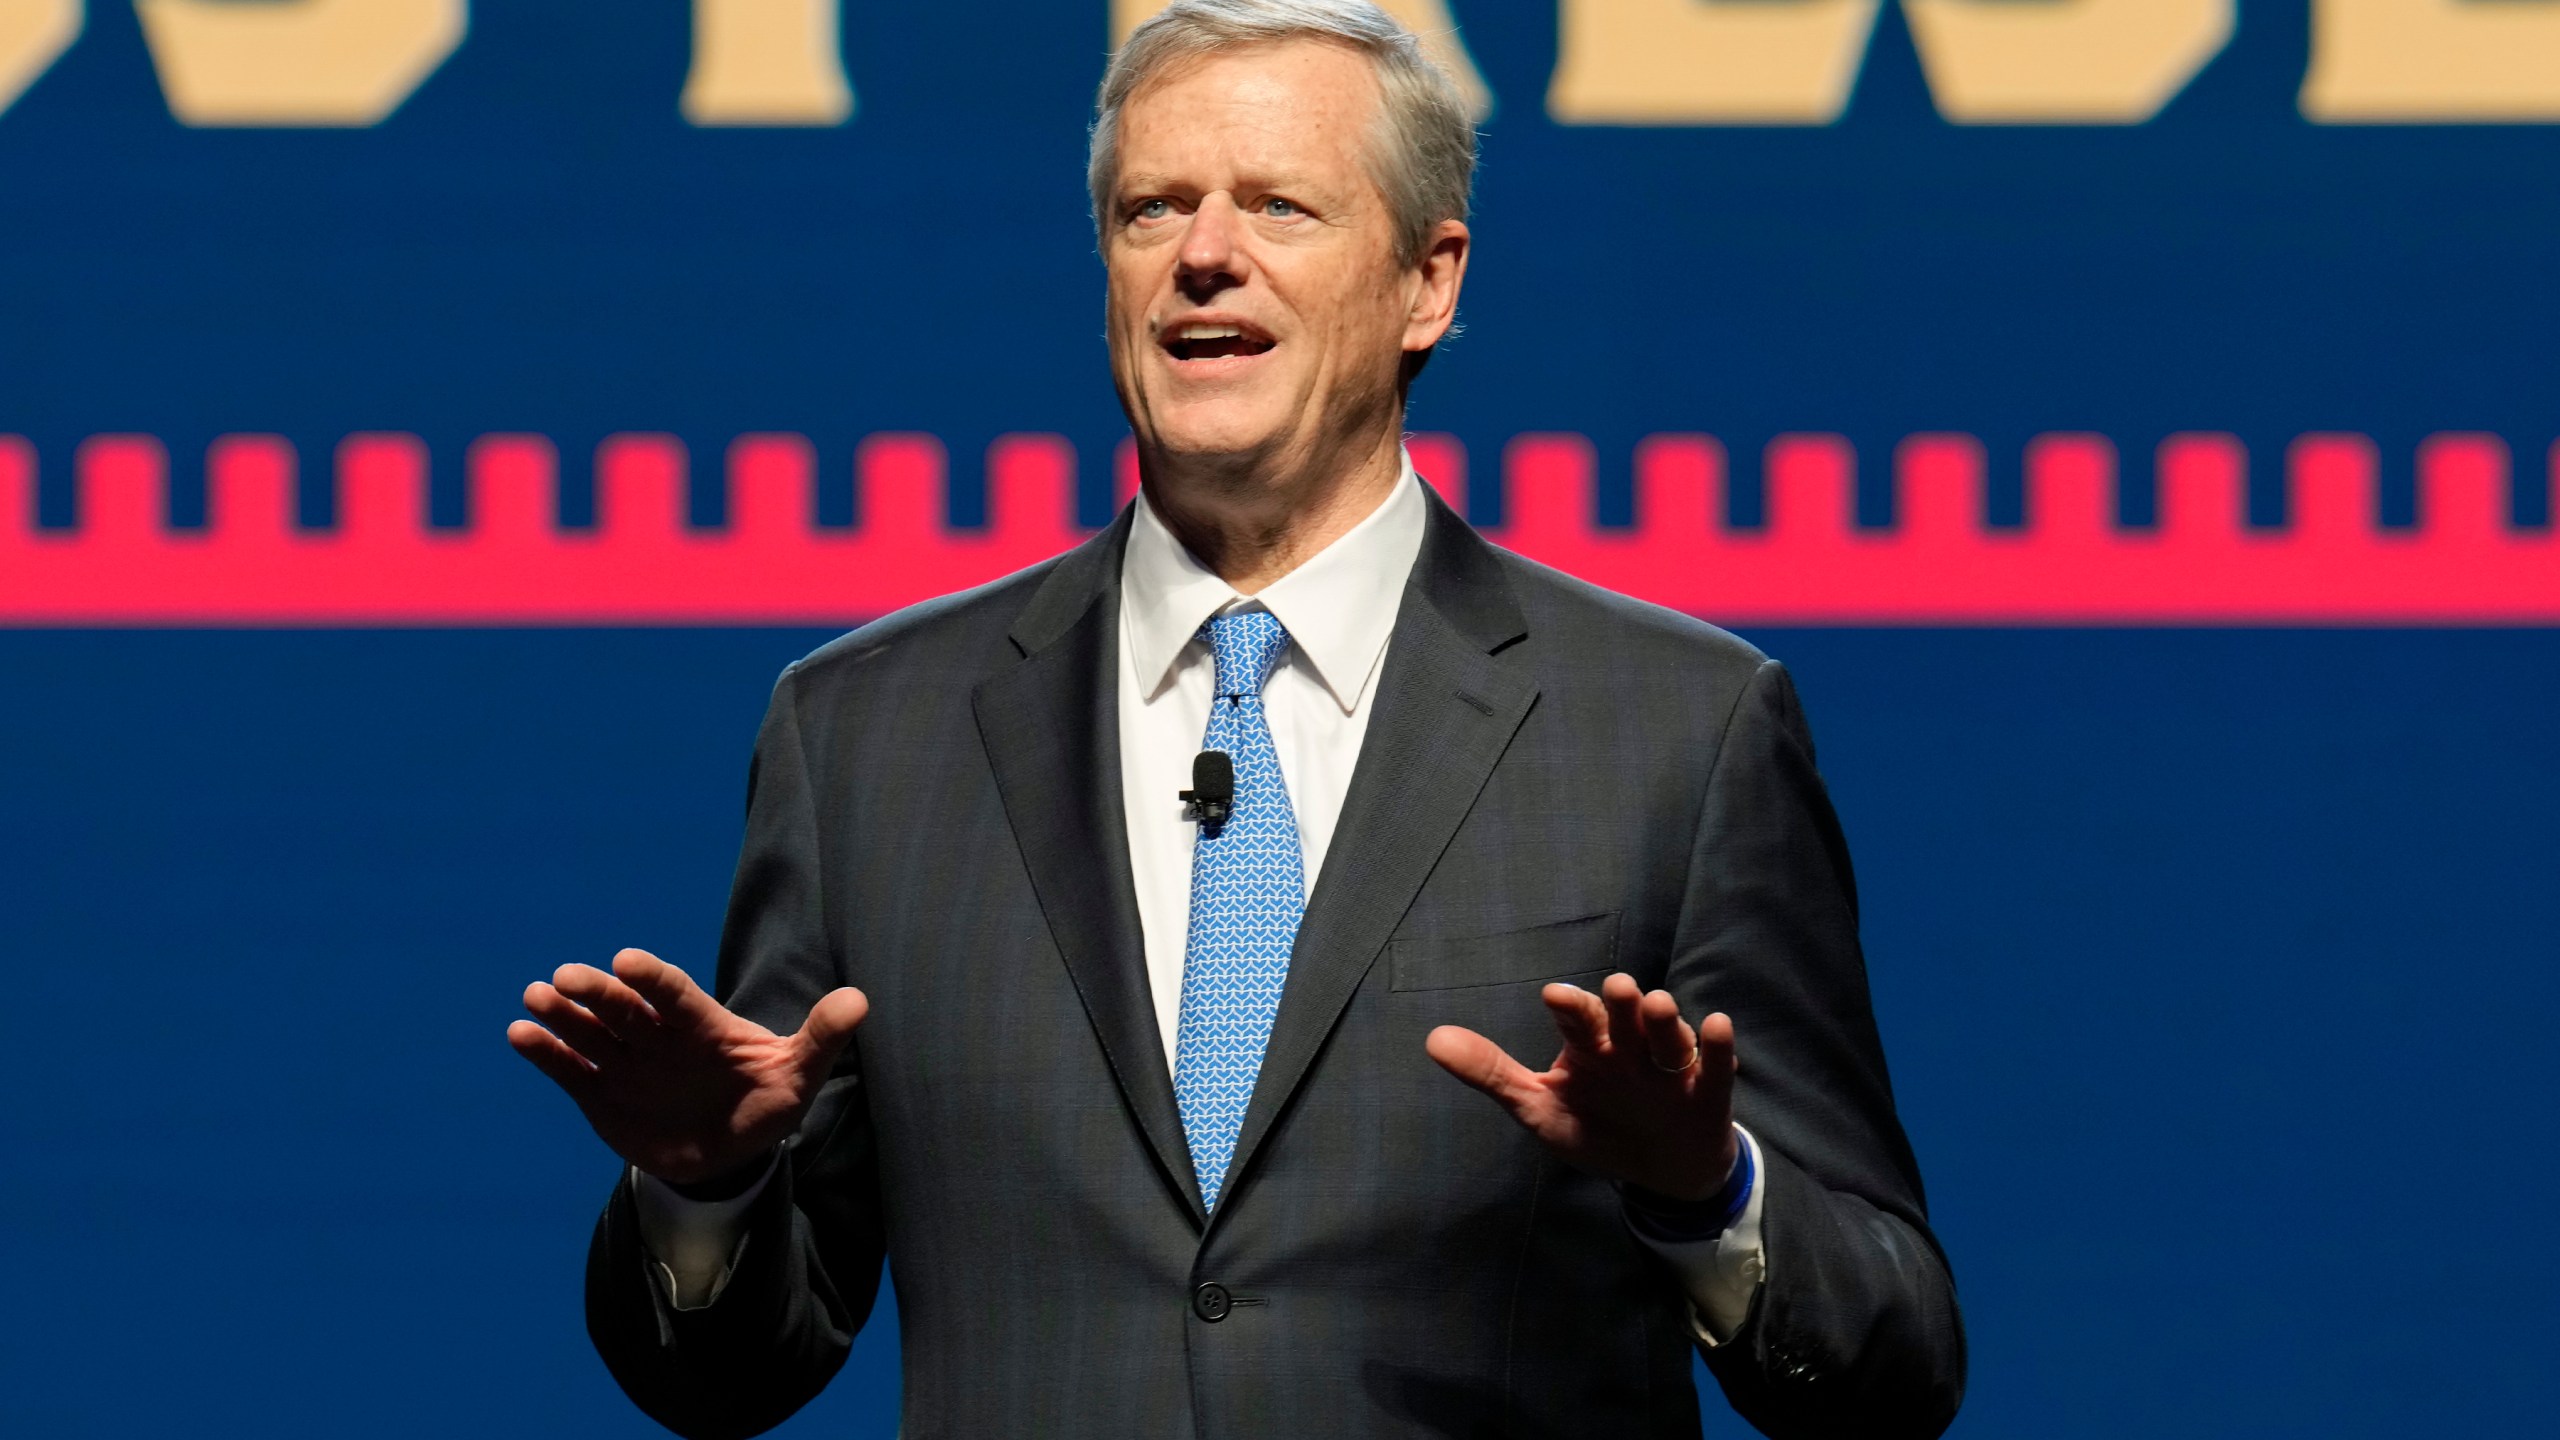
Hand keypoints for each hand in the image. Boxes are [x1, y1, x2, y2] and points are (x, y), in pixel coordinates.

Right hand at [507, 948, 868, 1186]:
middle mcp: (659, 1036)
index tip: (627, 962)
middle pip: (625, 1008)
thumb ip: (821, 1038)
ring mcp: (627, 1062)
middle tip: (565, 978)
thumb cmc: (766, 1102)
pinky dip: (546, 1054)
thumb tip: (859, 1001)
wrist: (729, 1154)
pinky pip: (571, 1070)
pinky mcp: (601, 1092)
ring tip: (535, 998)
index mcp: (702, 1025)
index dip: (652, 978)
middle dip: (596, 994)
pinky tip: (520, 1035)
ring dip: (563, 1016)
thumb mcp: (798, 1075)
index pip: (675, 994)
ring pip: (591, 1032)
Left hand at [1425, 972, 1738, 1201]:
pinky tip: (1716, 1025)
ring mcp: (1672, 1069)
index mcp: (1590, 1048)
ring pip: (1669, 1037)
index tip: (1554, 997)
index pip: (1579, 1022)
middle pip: (1626, 1020)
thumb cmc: (1597, 1127)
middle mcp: (1632, 1048)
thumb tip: (1433, 1039)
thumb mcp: (1539, 1107)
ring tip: (1658, 1005)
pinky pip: (1716, 1066)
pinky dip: (1718, 1047)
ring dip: (1665, 1020)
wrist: (1662, 1172)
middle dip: (1621, 1005)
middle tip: (1617, 988)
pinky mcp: (1709, 1093)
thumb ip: (1492, 1074)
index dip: (1570, 1009)